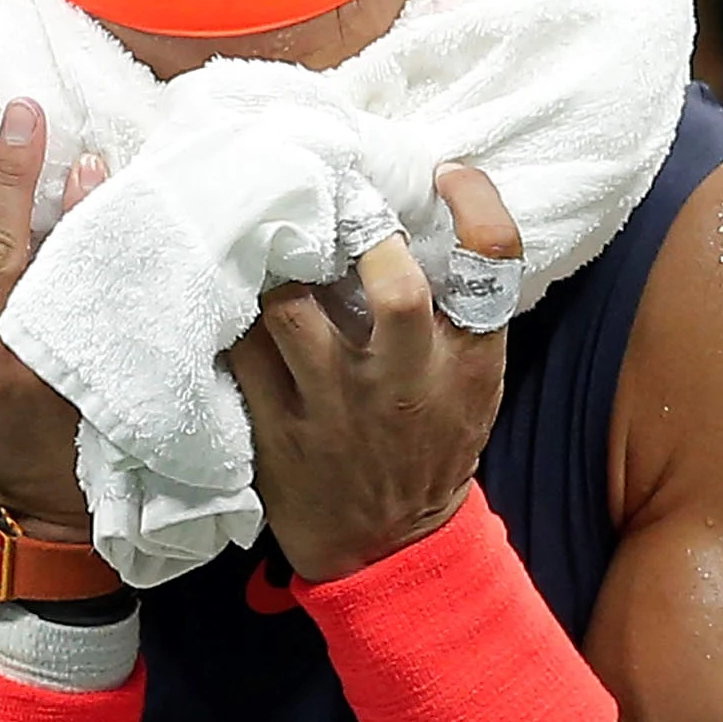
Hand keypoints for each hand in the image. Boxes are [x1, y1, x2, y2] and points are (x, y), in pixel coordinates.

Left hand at [230, 163, 514, 582]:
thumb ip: (456, 312)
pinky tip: (229, 293)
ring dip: (274, 268)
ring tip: (267, 244)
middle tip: (332, 206)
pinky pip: (239, 349)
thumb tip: (418, 214)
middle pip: (394, 284)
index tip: (448, 174)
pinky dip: (229, 313)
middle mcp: (406, 382)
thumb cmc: (426, 447)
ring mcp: (337, 408)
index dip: (476, 199)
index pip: (493, 261)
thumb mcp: (470, 383)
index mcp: (466, 363)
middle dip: (361, 230)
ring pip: (291, 307)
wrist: (386, 547)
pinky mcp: (278, 429)